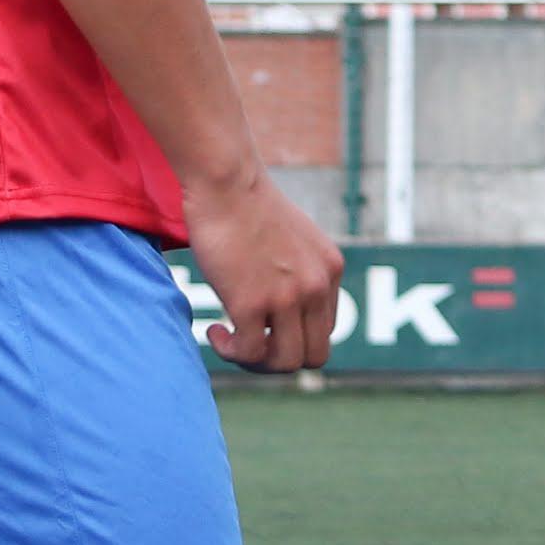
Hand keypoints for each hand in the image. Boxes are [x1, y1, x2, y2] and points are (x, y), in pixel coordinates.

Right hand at [184, 170, 342, 373]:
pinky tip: (214, 331)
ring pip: (285, 362)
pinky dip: (230, 351)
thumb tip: (280, 299)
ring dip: (255, 362)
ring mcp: (286, 297)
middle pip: (314, 356)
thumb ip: (298, 268)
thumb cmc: (248, 204)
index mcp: (329, 271)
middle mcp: (316, 287)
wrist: (226, 181)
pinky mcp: (251, 303)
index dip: (293, 337)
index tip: (264, 326)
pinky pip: (248, 352)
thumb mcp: (294, 238)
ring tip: (231, 341)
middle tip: (249, 344)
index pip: (324, 330)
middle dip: (280, 359)